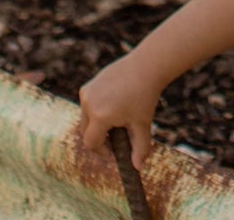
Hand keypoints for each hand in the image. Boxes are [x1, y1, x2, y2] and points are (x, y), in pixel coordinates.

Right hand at [77, 53, 161, 173]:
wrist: (147, 65)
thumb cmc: (146, 96)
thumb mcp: (143, 124)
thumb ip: (140, 148)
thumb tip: (137, 168)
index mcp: (100, 116)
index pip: (91, 143)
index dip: (101, 150)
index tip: (113, 149)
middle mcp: (89, 104)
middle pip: (86, 131)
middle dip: (99, 137)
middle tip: (116, 134)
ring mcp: (87, 92)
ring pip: (86, 118)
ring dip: (97, 123)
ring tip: (116, 118)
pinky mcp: (89, 84)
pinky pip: (88, 104)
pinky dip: (96, 109)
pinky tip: (114, 104)